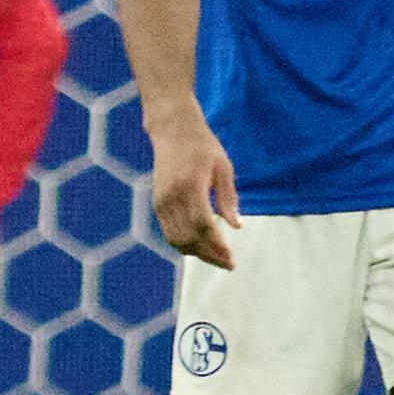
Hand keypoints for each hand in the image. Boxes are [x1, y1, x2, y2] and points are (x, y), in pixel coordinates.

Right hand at [149, 109, 241, 269]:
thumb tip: (236, 227)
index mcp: (191, 185)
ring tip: (217, 258)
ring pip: (177, 240)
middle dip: (209, 255)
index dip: (218, 245)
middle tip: (228, 264)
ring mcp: (161, 202)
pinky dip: (184, 245)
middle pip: (189, 238)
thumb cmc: (203, 146)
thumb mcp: (223, 167)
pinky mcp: (157, 204)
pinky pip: (169, 233)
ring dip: (197, 254)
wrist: (173, 130)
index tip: (232, 258)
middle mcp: (172, 197)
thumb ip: (228, 198)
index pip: (203, 225)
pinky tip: (201, 247)